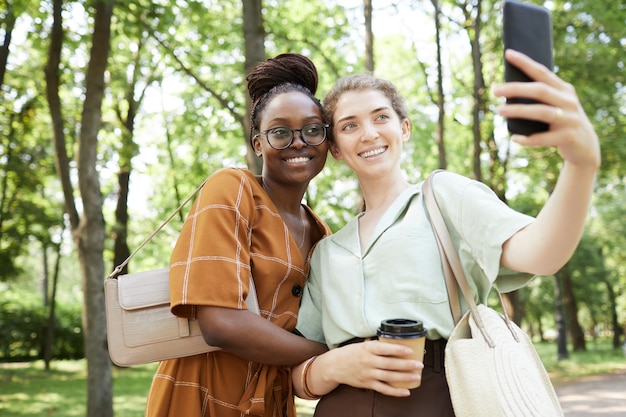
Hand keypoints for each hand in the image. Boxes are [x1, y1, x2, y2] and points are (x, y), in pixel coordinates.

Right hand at [318, 340, 422, 396]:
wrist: (334, 366)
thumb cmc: (350, 353)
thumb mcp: (362, 345)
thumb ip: (377, 346)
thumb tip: (395, 344)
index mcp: (367, 349)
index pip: (385, 349)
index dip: (398, 350)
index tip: (410, 350)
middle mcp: (368, 361)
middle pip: (390, 364)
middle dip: (406, 365)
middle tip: (419, 364)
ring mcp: (368, 374)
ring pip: (389, 377)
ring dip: (404, 377)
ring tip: (416, 376)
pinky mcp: (367, 384)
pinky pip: (383, 389)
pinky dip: (395, 391)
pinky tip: (406, 391)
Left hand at [494, 49, 599, 170]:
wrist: (585, 145)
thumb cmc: (561, 121)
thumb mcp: (556, 105)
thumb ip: (540, 97)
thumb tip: (507, 90)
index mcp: (564, 89)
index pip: (542, 72)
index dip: (525, 62)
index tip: (508, 53)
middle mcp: (568, 101)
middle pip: (540, 90)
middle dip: (516, 89)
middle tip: (495, 90)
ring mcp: (570, 119)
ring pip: (542, 112)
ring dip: (519, 111)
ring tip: (500, 111)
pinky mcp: (568, 137)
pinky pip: (544, 138)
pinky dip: (528, 139)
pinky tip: (515, 138)